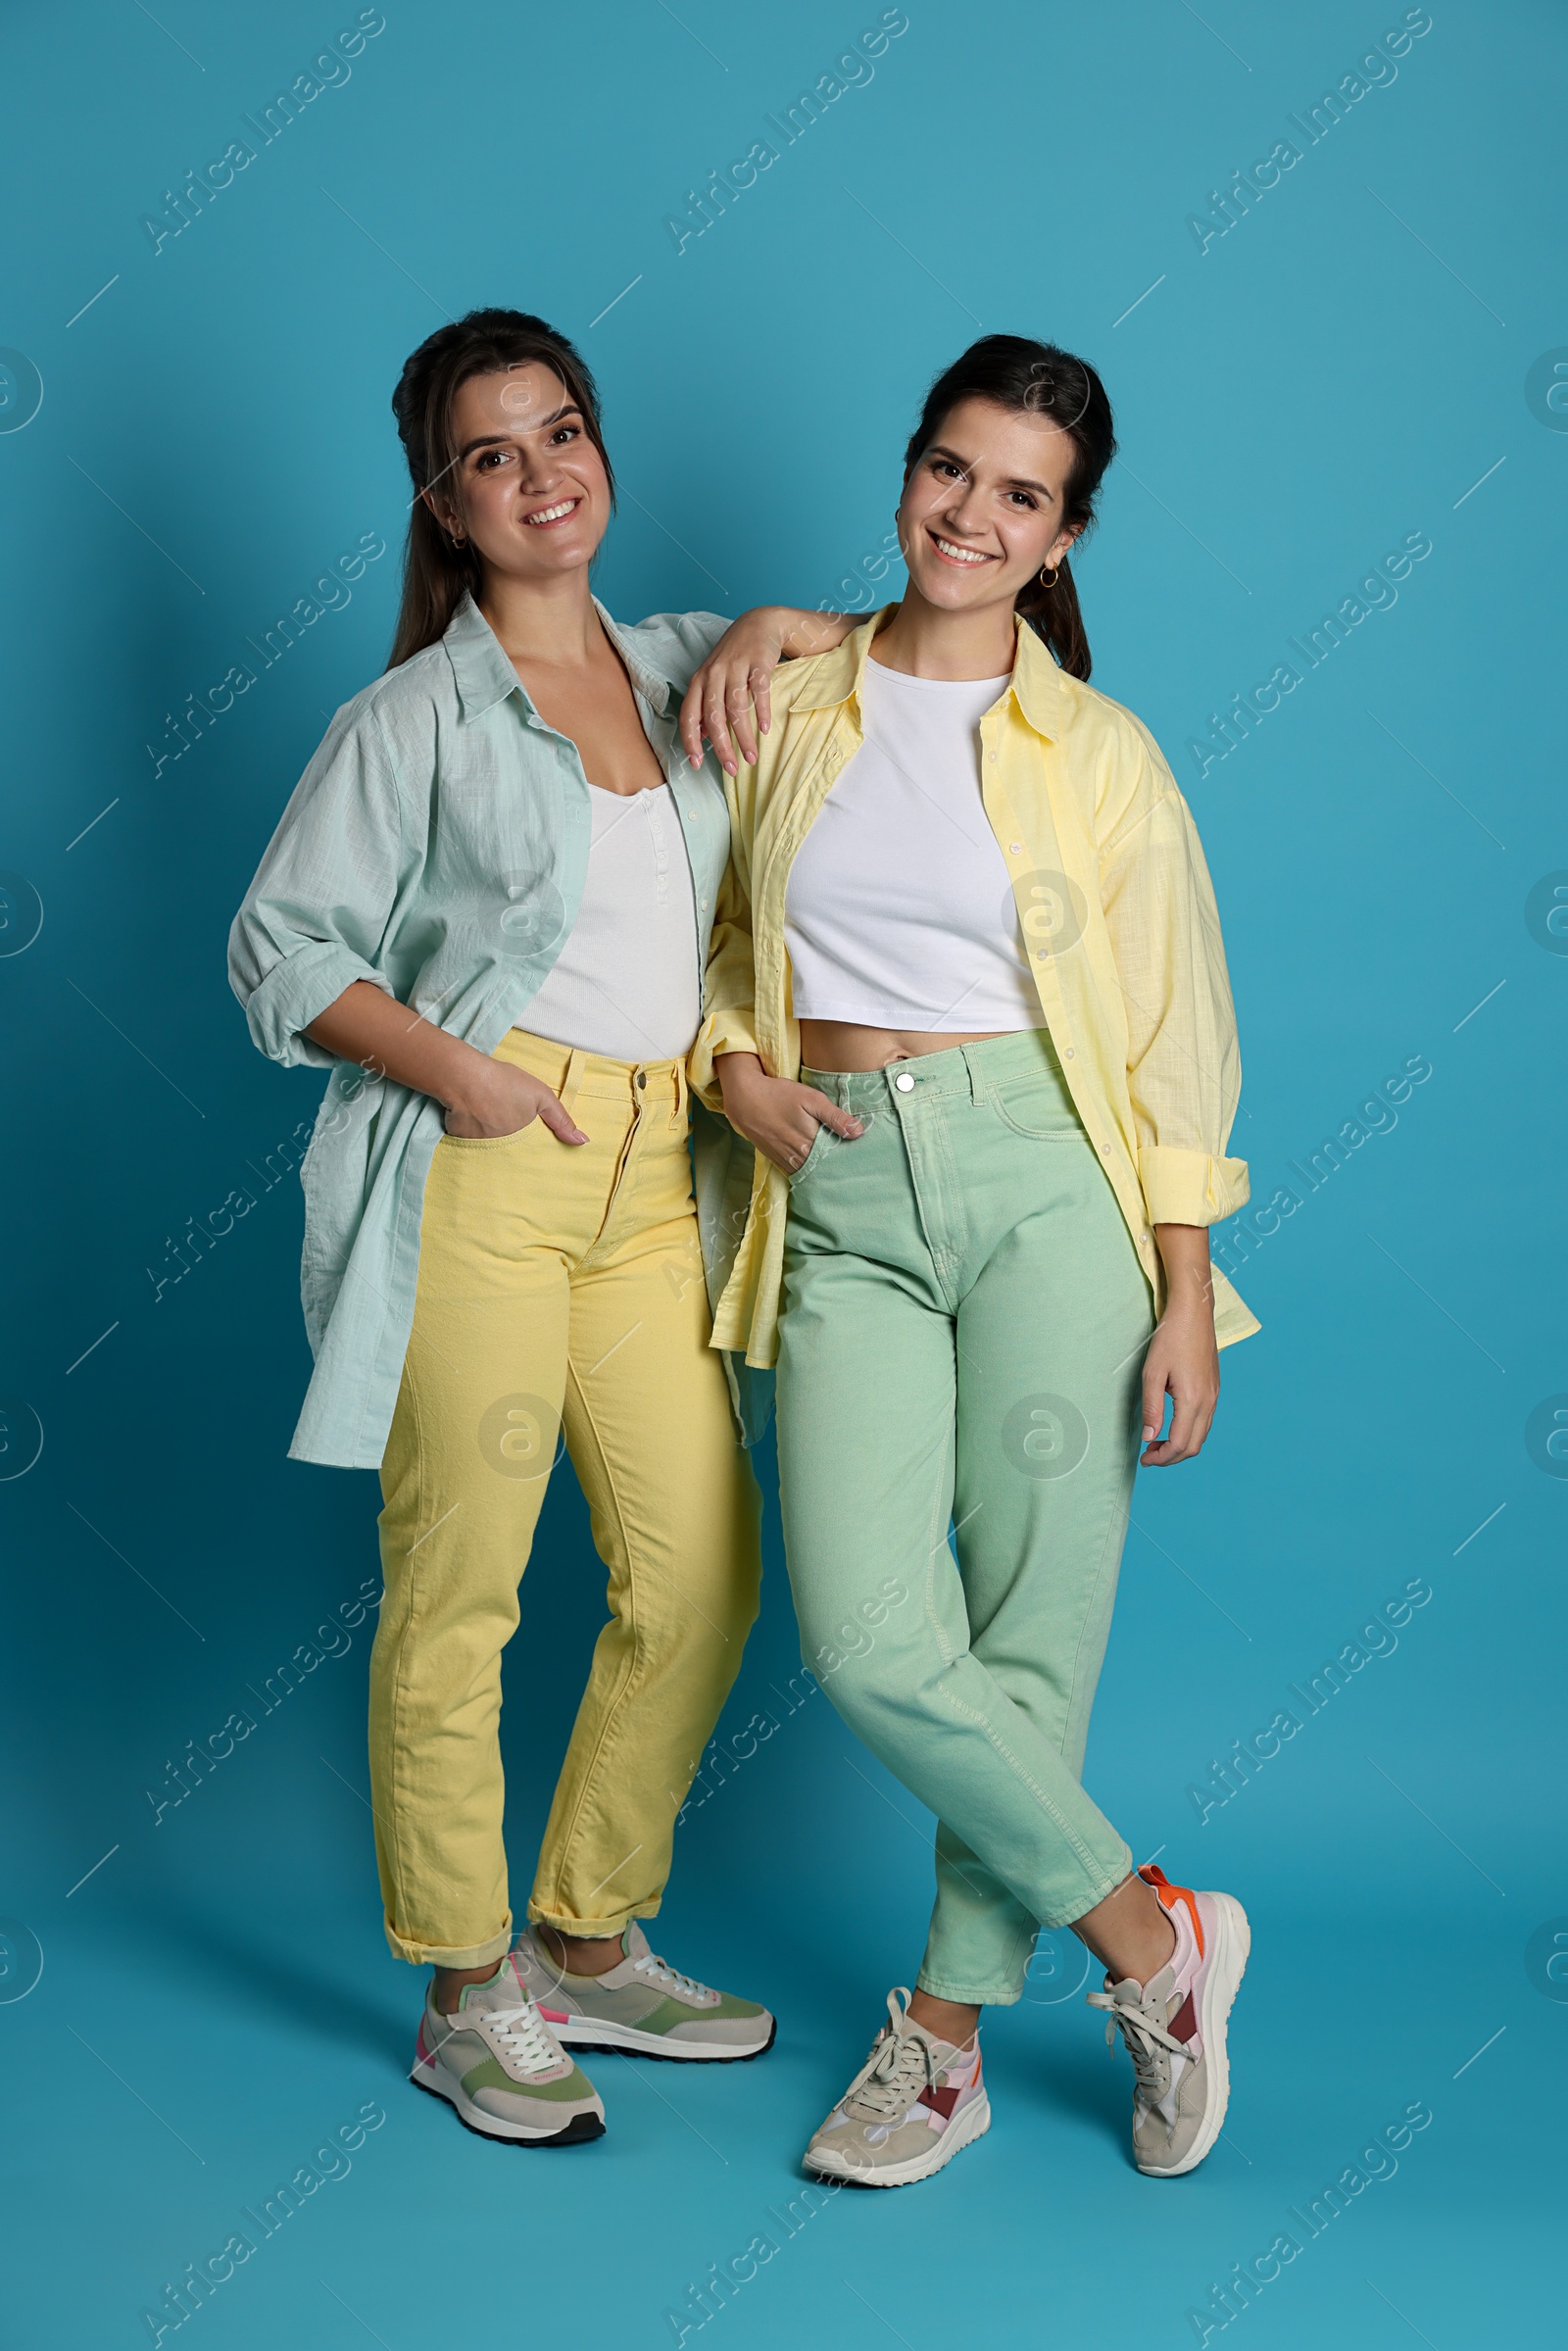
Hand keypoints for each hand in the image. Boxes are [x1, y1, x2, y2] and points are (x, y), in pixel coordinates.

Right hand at [442, 1059, 587, 1143]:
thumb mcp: (541, 1096)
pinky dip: (472, 1136)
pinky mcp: (461, 1143)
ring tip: (490, 1123)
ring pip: (491, 1150)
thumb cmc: (505, 1083)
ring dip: (492, 1142)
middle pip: (511, 1155)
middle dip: (513, 1148)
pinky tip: (472, 1121)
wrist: (465, 1078)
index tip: (533, 1146)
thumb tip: (583, 1142)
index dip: (534, 1152)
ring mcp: (481, 1149)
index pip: (532, 1156)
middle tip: (508, 1128)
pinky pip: (470, 1144)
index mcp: (523, 1142)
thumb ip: (561, 1120)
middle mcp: (503, 1151)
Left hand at [680, 609, 787, 775]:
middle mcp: (713, 674)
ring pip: (736, 708)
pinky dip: (762, 712)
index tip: (697, 763)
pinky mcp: (758, 662)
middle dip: (721, 746)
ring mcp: (736, 666)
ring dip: (744, 737)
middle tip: (731, 769)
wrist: (759, 623)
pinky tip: (765, 730)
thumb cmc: (734, 657)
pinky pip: (759, 691)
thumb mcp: (714, 679)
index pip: (689, 715)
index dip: (690, 741)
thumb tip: (701, 736)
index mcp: (699, 681)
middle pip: (713, 716)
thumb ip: (706, 706)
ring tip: (751, 758)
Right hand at [716, 1051, 862, 1173]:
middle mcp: (798, 1156)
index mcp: (810, 1142)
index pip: (836, 1157)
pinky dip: (807, 1169)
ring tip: (836, 1165)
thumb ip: (835, 1116)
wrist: (745, 1099)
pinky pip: (797, 1171)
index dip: (848, 1156)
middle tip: (852, 1162)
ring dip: (822, 1169)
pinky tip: (815, 1164)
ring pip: (810, 1171)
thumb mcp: (811, 1098)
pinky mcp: (777, 1160)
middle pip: (824, 1167)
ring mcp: (786, 1160)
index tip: (859, 1155)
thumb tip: (858, 1132)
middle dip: (837, 1165)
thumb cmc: (779, 1094)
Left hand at [1138, 1301, 1219, 1465]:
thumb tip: (1149, 1438)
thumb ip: (1151, 1408)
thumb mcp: (1152, 1373)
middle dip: (1171, 1457)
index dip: (1161, 1458)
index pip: (1180, 1444)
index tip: (1144, 1459)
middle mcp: (1208, 1401)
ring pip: (1202, 1435)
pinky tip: (1172, 1425)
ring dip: (1181, 1445)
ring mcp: (1214, 1395)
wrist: (1194, 1313)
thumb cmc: (1170, 1338)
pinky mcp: (1214, 1388)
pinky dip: (1189, 1432)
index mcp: (1193, 1400)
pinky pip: (1205, 1421)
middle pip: (1194, 1446)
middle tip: (1148, 1455)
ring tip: (1156, 1442)